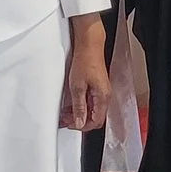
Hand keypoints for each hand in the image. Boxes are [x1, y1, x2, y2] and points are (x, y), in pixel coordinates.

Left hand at [60, 15, 112, 130]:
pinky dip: (81, 105)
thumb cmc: (85, 61)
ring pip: (92, 110)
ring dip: (79, 113)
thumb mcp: (77, 87)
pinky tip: (72, 103)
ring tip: (66, 112)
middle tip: (65, 119)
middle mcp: (105, 96)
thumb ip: (79, 107)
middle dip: (80, 121)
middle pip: (94, 117)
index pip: (95, 121)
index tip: (70, 124)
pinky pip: (91, 102)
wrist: (89, 45)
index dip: (82, 126)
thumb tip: (79, 122)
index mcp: (103, 97)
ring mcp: (101, 92)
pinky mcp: (97, 87)